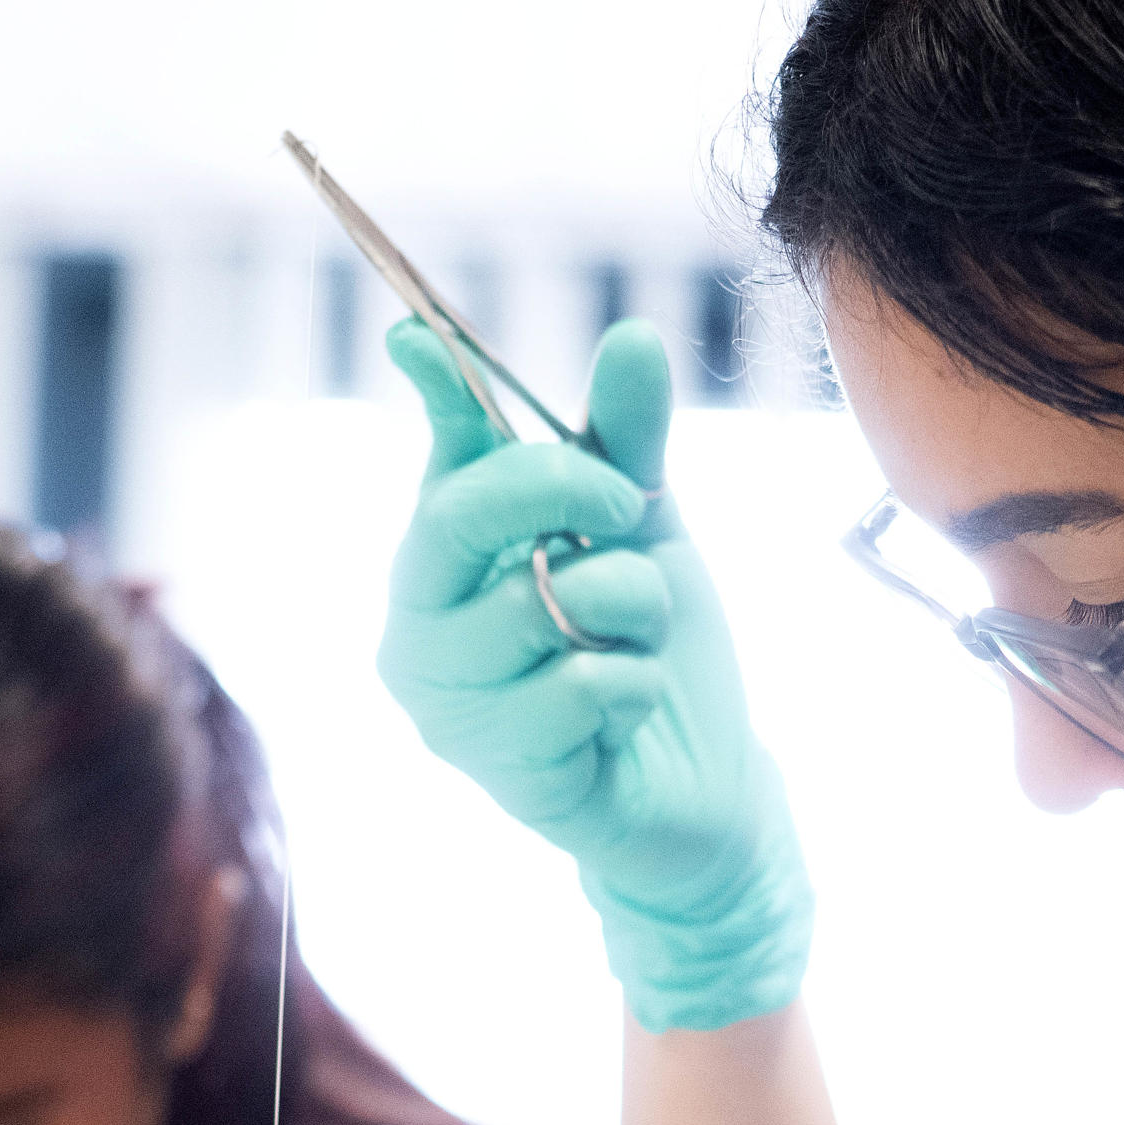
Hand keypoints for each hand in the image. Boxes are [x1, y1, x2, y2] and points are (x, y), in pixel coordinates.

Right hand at [376, 317, 812, 1032]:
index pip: (435, 462)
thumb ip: (629, 444)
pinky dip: (636, 684)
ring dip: (630, 608)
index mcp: (445, 562)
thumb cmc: (651, 650)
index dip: (430, 395)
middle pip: (463, 516)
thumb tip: (633, 335)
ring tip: (632, 642)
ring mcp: (450, 708)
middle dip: (569, 487)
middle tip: (631, 507)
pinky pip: (583, 684)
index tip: (416, 336)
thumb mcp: (646, 534)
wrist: (707, 789)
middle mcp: (421, 631)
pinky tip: (625, 715)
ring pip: (546, 600)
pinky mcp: (502, 773)